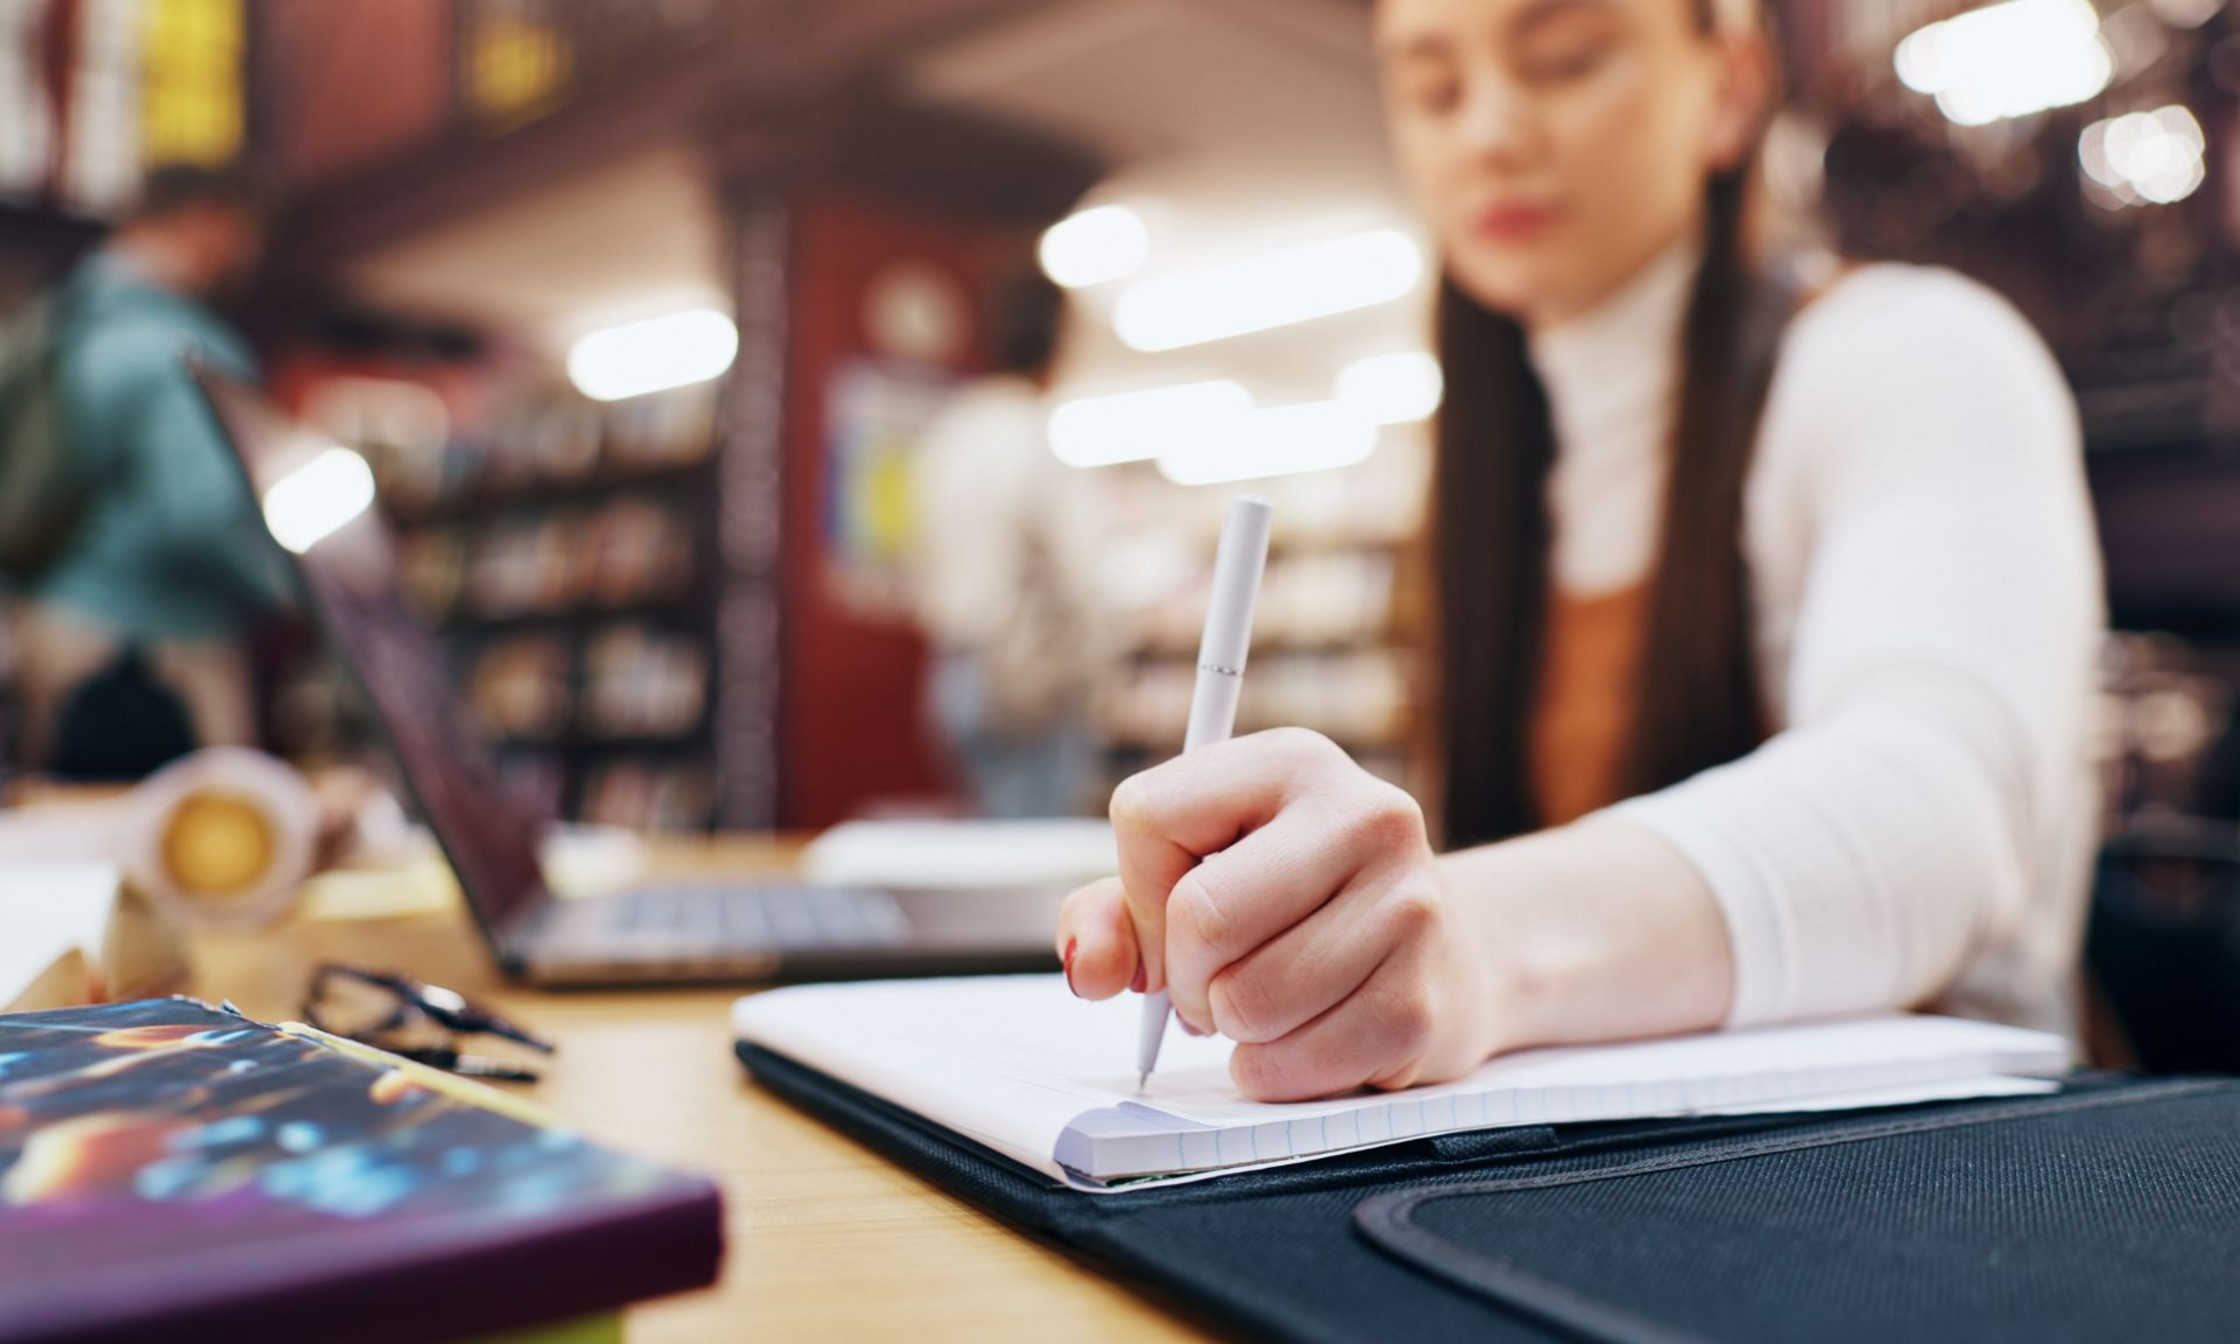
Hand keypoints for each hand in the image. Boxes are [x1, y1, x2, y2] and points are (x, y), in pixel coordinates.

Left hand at [1056, 728, 1500, 1100]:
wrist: (1441, 957)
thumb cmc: (1291, 911)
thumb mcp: (1193, 879)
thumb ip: (1112, 914)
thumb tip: (1090, 968)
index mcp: (1293, 761)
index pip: (1149, 817)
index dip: (1138, 888)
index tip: (1174, 910)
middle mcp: (1365, 816)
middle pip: (1202, 917)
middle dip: (1183, 970)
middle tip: (1216, 974)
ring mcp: (1408, 909)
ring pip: (1244, 1000)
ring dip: (1229, 1025)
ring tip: (1265, 1000)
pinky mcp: (1421, 1004)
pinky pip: (1288, 1064)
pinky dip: (1270, 1070)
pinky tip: (1303, 1034)